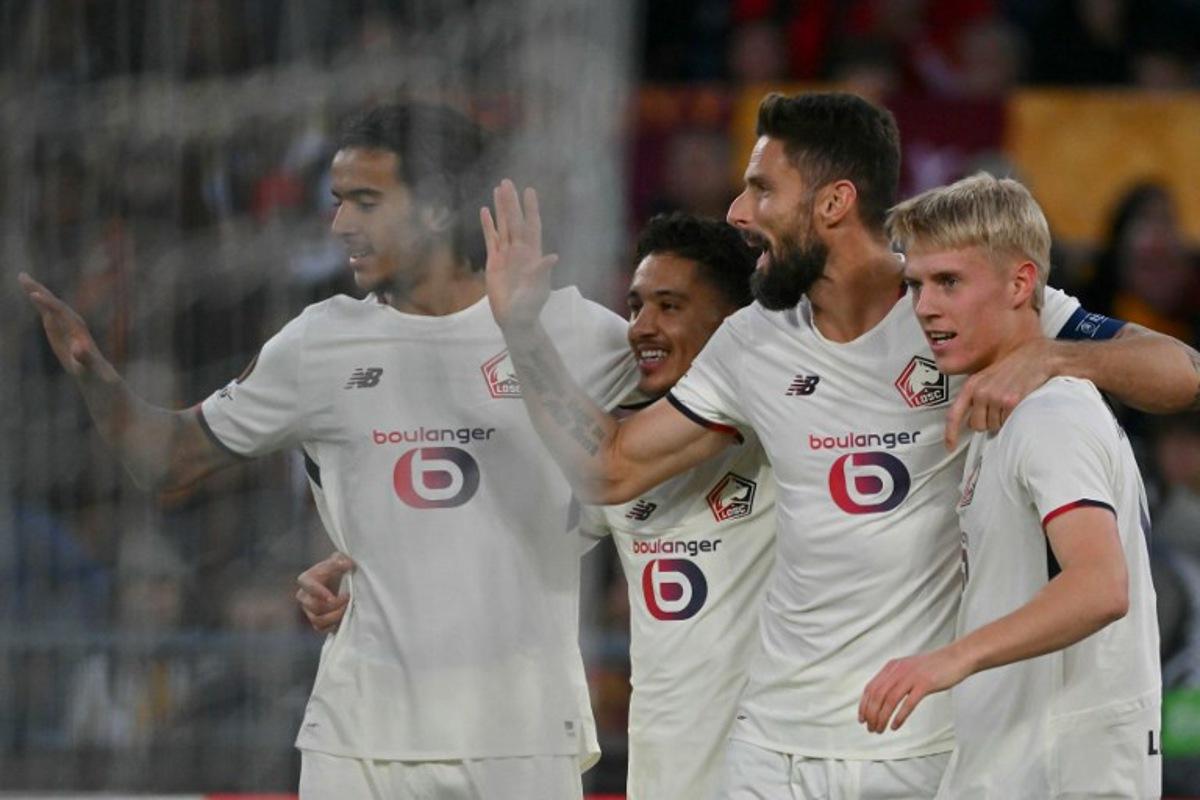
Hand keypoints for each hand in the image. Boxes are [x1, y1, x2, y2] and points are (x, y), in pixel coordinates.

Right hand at [19, 272, 114, 381]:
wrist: (97, 373)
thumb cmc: (94, 371)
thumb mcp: (89, 366)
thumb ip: (85, 357)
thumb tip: (78, 348)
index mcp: (77, 328)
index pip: (60, 311)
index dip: (47, 303)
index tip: (34, 295)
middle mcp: (71, 321)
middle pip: (53, 301)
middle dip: (38, 289)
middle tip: (22, 275)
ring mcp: (65, 324)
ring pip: (48, 304)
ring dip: (35, 290)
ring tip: (22, 276)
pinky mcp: (59, 329)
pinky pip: (47, 311)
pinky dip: (39, 302)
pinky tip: (31, 293)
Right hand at [295, 552, 354, 633]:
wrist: (340, 579)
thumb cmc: (338, 568)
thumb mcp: (338, 559)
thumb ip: (340, 560)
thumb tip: (347, 564)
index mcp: (307, 579)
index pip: (307, 586)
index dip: (318, 592)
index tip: (331, 597)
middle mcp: (305, 596)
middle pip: (313, 606)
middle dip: (332, 605)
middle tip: (347, 598)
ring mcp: (309, 610)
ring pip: (316, 620)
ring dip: (334, 616)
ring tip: (347, 608)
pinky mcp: (316, 620)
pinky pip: (321, 628)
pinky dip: (332, 625)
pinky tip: (344, 618)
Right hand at [480, 179, 557, 332]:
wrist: (515, 318)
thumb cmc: (531, 305)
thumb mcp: (538, 288)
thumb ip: (542, 271)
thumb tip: (553, 257)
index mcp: (532, 253)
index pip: (532, 226)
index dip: (531, 209)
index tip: (530, 191)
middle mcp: (520, 250)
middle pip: (515, 221)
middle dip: (511, 202)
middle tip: (508, 182)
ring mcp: (506, 254)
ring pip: (503, 226)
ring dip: (500, 209)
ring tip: (498, 190)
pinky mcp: (494, 261)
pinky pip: (491, 239)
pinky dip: (488, 225)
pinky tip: (485, 211)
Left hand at [858, 647, 969, 732]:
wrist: (956, 658)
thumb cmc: (933, 667)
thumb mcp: (908, 669)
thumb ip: (895, 680)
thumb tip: (882, 698)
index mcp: (892, 667)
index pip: (871, 688)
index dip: (864, 705)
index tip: (862, 719)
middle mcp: (898, 670)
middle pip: (878, 695)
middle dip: (871, 714)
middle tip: (871, 728)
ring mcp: (911, 676)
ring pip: (890, 700)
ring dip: (882, 717)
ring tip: (880, 730)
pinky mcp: (925, 683)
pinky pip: (908, 702)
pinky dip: (899, 716)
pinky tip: (895, 726)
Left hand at [945, 337, 1056, 449]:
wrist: (1037, 357)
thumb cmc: (1014, 368)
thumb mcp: (987, 377)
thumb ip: (976, 396)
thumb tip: (971, 422)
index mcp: (971, 386)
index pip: (954, 414)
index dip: (951, 433)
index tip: (950, 447)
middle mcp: (980, 392)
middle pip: (977, 425)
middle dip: (988, 422)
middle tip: (1000, 410)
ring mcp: (995, 397)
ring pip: (993, 426)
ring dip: (1002, 421)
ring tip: (1011, 405)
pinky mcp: (1011, 402)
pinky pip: (1008, 423)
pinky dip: (1013, 420)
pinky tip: (1019, 406)